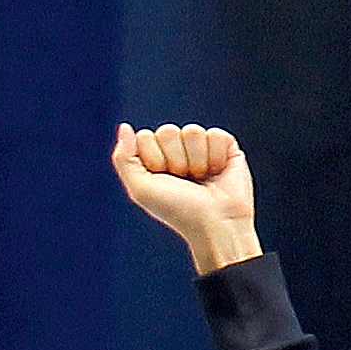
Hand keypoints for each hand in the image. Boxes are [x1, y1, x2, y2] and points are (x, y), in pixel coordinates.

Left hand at [113, 121, 260, 273]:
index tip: (162, 178)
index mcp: (154, 158)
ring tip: (200, 177)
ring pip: (191, 131)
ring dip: (195, 159)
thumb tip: (125, 127)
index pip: (144, 137)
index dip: (153, 159)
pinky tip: (217, 171)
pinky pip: (214, 134)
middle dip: (174, 159)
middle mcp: (177, 150)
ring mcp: (201, 147)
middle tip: (183, 179)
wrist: (214, 222)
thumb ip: (124, 157)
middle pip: (167, 131)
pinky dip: (215, 156)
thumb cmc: (176, 209)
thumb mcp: (140, 188)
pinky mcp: (226, 146)